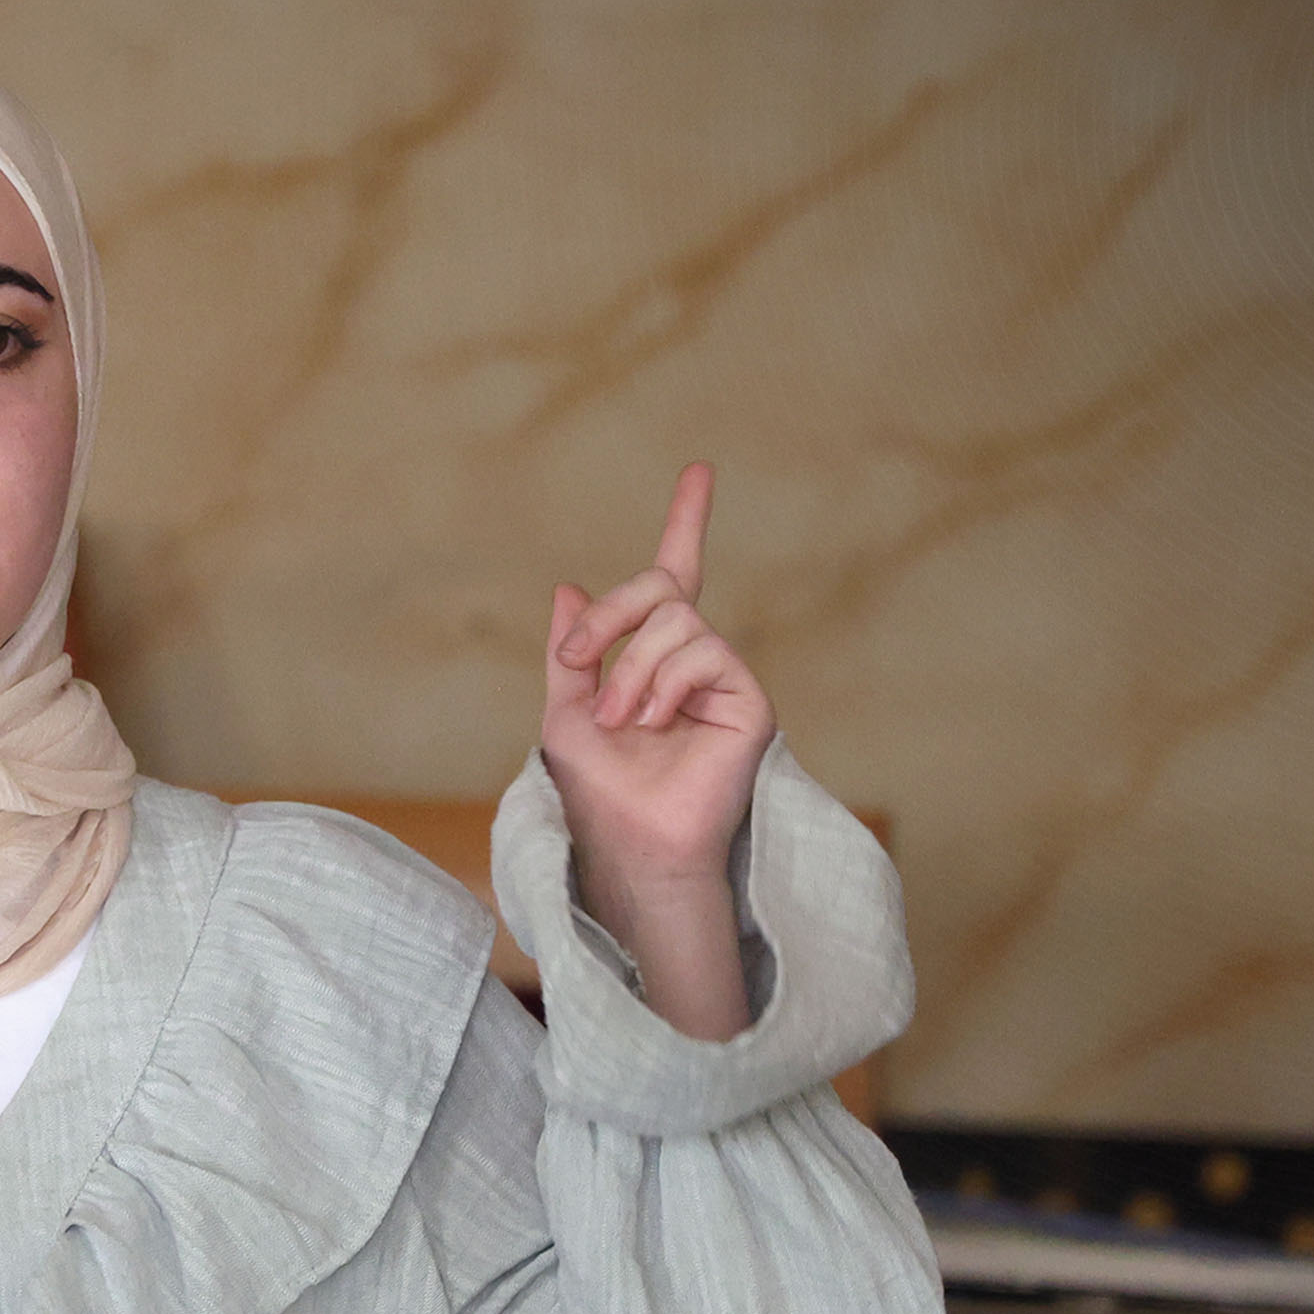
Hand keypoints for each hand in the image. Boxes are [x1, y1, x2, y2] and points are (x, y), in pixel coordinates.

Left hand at [540, 462, 779, 1038]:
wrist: (632, 843)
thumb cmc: (600, 790)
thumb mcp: (564, 711)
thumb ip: (571, 650)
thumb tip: (568, 587)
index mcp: (653, 659)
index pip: (675, 576)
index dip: (687, 523)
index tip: (700, 471)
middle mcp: (695, 661)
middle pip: (660, 588)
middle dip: (610, 615)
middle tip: (577, 662)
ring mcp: (725, 679)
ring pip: (676, 622)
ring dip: (629, 671)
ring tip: (621, 723)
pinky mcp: (749, 700)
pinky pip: (704, 652)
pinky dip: (662, 684)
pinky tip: (654, 724)